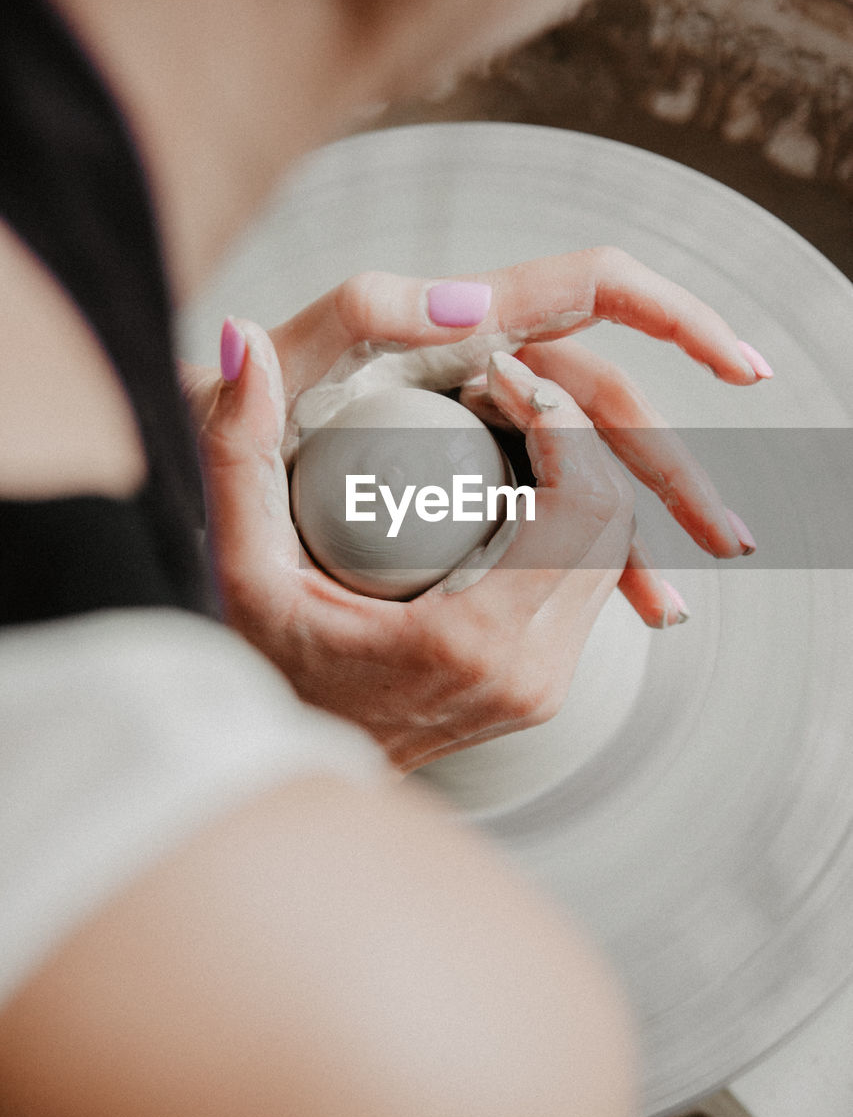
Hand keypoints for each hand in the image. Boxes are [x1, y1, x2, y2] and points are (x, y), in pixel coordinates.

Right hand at [190, 248, 768, 768]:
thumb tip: (242, 341)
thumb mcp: (235, 564)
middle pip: (615, 522)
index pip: (585, 506)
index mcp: (476, 640)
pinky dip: (566, 516)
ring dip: (576, 470)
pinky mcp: (543, 684)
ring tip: (499, 422)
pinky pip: (589, 580)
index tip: (499, 375)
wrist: (285, 775)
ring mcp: (545, 684)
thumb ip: (235, 451)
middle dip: (576, 433)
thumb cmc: (258, 673)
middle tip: (501, 386)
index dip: (561, 419)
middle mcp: (532, 672)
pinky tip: (500, 479)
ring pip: (614, 550)